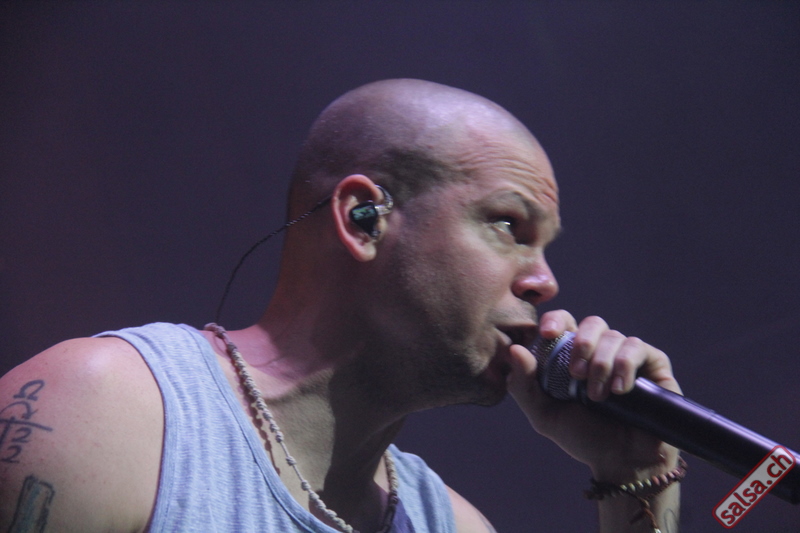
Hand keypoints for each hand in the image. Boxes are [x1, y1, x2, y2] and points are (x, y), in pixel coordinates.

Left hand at [507, 311, 681, 480]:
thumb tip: (515, 349)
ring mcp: (627, 356)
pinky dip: (625, 365)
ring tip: (598, 397)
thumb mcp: (544, 415)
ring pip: (614, 336)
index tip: (548, 334)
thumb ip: (524, 385)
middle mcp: (601, 351)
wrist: (622, 463)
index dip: (555, 320)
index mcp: (573, 356)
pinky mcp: (653, 364)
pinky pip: (637, 348)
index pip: (564, 323)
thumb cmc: (582, 437)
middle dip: (582, 344)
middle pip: (593, 323)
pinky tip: (620, 390)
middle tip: (575, 374)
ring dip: (602, 364)